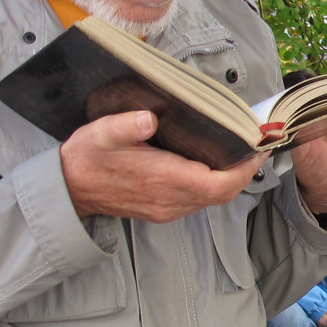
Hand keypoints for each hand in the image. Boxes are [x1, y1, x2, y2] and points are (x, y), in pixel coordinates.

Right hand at [61, 110, 267, 221]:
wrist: (69, 188)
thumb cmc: (87, 157)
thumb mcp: (101, 134)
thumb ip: (125, 125)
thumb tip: (148, 117)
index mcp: (161, 179)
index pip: (217, 183)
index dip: (243, 170)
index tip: (256, 149)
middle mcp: (170, 199)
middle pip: (222, 193)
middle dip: (244, 172)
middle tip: (256, 146)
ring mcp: (167, 208)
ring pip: (213, 198)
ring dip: (231, 178)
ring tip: (241, 151)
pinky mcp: (164, 209)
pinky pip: (200, 200)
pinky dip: (215, 184)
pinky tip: (216, 163)